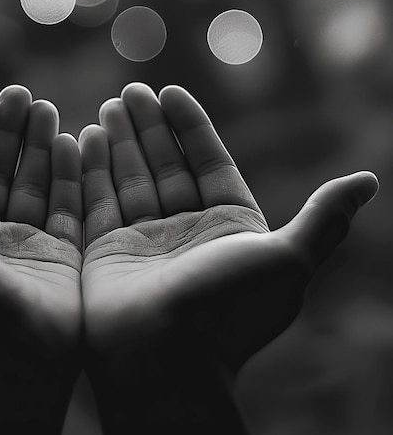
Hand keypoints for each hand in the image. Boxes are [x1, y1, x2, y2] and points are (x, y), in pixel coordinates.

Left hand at [0, 85, 82, 434]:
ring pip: (30, 180)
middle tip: (21, 93)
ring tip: (44, 107)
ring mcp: (22, 242)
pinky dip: (66, 174)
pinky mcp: (59, 253)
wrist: (5, 367)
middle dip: (8, 129)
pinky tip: (70, 141)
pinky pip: (64, 204)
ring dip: (37, 143)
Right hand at [79, 82, 377, 433]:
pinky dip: (93, 169)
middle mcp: (185, 232)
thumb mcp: (288, 260)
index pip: (207, 162)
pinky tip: (87, 136)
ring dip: (120, 140)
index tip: (171, 92)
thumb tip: (370, 178)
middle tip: (131, 89)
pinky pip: (98, 200)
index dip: (190, 126)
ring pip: (131, 178)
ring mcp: (143, 241)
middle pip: (166, 164)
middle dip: (149, 126)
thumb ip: (324, 217)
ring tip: (110, 104)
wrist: (166, 361)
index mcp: (227, 228)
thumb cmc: (228, 310)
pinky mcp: (106, 251)